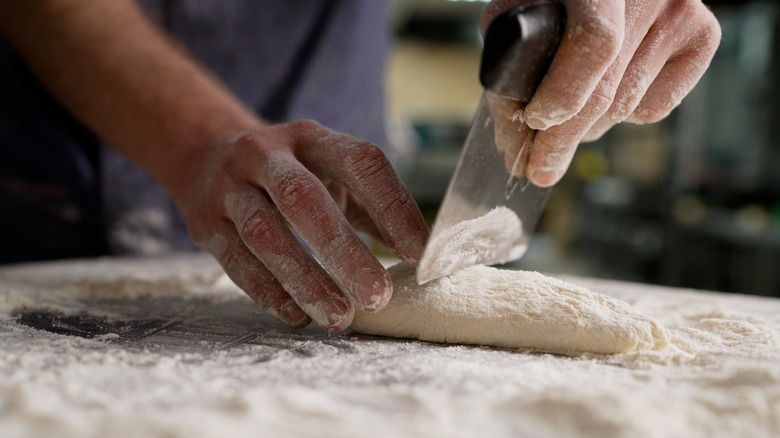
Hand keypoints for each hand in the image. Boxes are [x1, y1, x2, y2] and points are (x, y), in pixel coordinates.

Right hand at [178, 120, 427, 330]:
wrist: (204, 154)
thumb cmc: (289, 174)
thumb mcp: (329, 173)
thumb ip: (371, 207)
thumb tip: (418, 253)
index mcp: (312, 138)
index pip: (360, 161)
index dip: (392, 205)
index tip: (418, 252)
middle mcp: (267, 154)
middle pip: (303, 199)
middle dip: (343, 251)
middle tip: (376, 295)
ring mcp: (229, 186)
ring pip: (264, 234)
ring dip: (304, 279)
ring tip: (339, 316)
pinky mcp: (205, 222)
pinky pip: (236, 260)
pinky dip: (268, 291)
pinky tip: (297, 316)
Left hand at [483, 0, 720, 186]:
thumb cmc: (550, 1)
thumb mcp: (516, 17)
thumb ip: (512, 71)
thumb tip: (515, 144)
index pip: (595, 42)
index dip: (564, 92)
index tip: (535, 123)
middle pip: (609, 91)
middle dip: (562, 139)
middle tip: (537, 168)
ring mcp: (682, 13)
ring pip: (625, 108)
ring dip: (586, 128)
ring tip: (564, 122)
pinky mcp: (702, 37)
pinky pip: (654, 108)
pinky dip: (622, 115)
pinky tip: (606, 90)